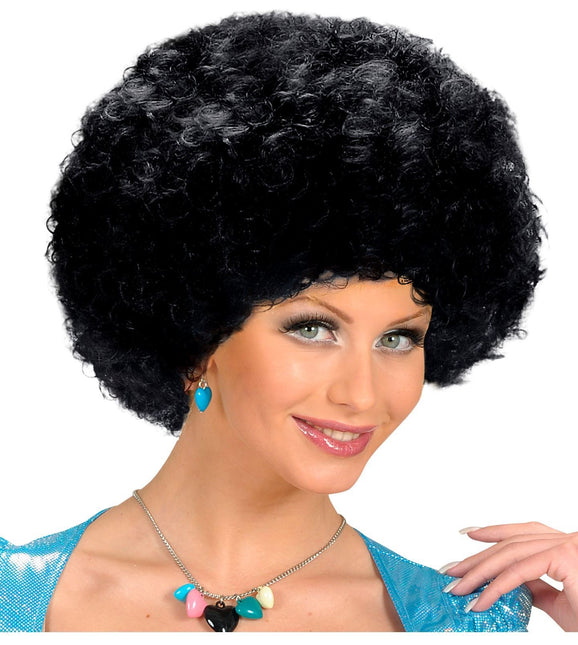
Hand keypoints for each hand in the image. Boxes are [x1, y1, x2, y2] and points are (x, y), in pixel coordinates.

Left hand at [440, 522, 577, 631]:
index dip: (494, 531)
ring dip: (479, 572)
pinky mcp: (566, 557)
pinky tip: (479, 600)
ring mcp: (568, 546)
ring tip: (459, 588)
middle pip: (511, 543)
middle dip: (477, 558)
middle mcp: (567, 540)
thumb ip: (536, 587)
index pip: (524, 532)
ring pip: (511, 554)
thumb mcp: (560, 603)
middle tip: (452, 572)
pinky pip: (520, 572)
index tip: (468, 534)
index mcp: (566, 546)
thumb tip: (511, 584)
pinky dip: (495, 587)